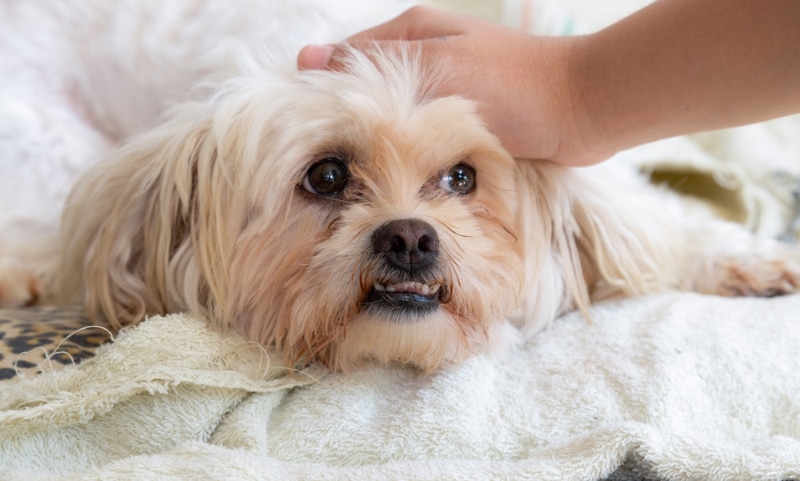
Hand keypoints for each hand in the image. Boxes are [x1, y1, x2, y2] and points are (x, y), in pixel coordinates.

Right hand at [297, 6, 607, 165]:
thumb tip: (307, 59)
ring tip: (362, 169)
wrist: (583, 110)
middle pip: (367, 90)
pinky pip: (420, 134)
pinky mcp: (461, 117)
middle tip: (336, 158)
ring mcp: (442, 87)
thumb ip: (377, 67)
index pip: (344, 58)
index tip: (307, 130)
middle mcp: (423, 56)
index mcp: (411, 32)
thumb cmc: (512, 86)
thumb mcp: (439, 69)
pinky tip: (401, 171)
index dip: (323, 92)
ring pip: (393, 115)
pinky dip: (411, 150)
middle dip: (352, 120)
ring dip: (382, 139)